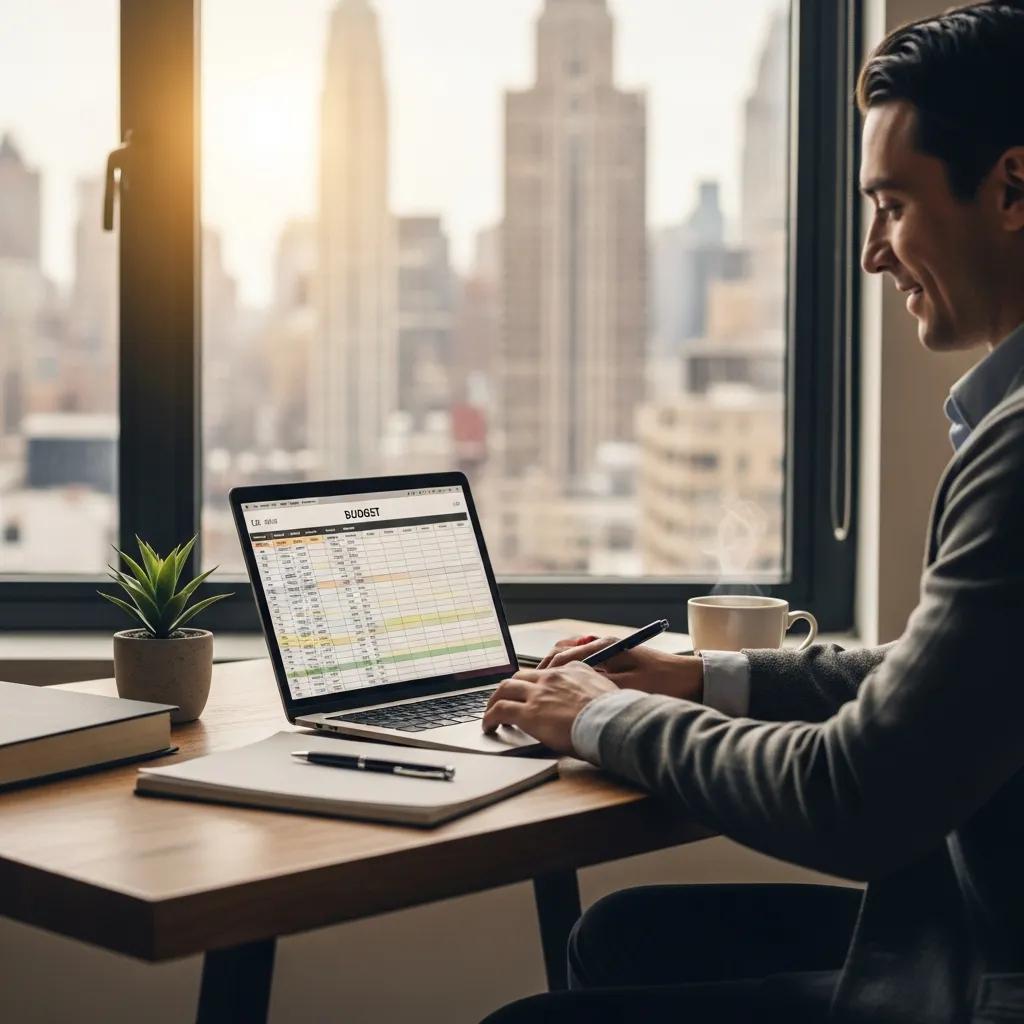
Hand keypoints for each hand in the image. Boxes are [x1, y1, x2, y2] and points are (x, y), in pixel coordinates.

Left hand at [482, 663, 617, 753]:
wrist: (612, 721)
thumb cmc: (615, 713)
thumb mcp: (607, 690)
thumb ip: (594, 688)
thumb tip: (594, 698)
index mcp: (572, 669)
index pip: (545, 672)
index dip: (534, 683)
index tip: (530, 692)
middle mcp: (552, 677)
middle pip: (520, 676)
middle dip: (509, 688)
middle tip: (504, 699)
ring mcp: (539, 694)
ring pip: (505, 689)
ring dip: (494, 700)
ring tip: (490, 713)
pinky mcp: (529, 713)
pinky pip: (500, 710)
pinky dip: (489, 717)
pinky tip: (489, 726)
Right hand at [538, 636, 703, 700]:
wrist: (693, 679)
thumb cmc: (664, 684)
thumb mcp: (628, 689)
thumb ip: (597, 686)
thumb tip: (570, 689)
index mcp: (604, 647)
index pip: (562, 656)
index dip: (545, 673)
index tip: (532, 686)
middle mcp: (603, 644)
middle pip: (561, 652)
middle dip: (544, 669)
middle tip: (532, 686)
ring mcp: (608, 650)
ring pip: (570, 655)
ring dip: (556, 668)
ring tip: (544, 687)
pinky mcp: (614, 660)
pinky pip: (582, 661)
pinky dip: (569, 670)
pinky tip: (568, 687)